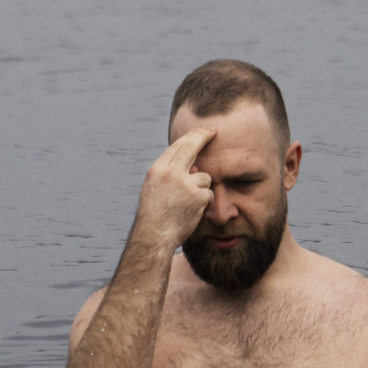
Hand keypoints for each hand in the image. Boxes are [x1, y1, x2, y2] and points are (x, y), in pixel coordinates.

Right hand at [133, 126, 214, 248]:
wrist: (155, 236)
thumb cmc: (154, 216)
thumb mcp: (154, 189)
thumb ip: (170, 175)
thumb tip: (193, 166)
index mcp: (157, 170)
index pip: (176, 147)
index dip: (190, 137)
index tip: (199, 131)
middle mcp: (171, 172)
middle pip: (191, 147)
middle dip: (203, 136)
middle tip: (213, 131)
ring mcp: (185, 183)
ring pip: (205, 177)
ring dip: (201, 188)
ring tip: (187, 204)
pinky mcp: (198, 196)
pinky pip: (208, 194)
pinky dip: (204, 203)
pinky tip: (192, 212)